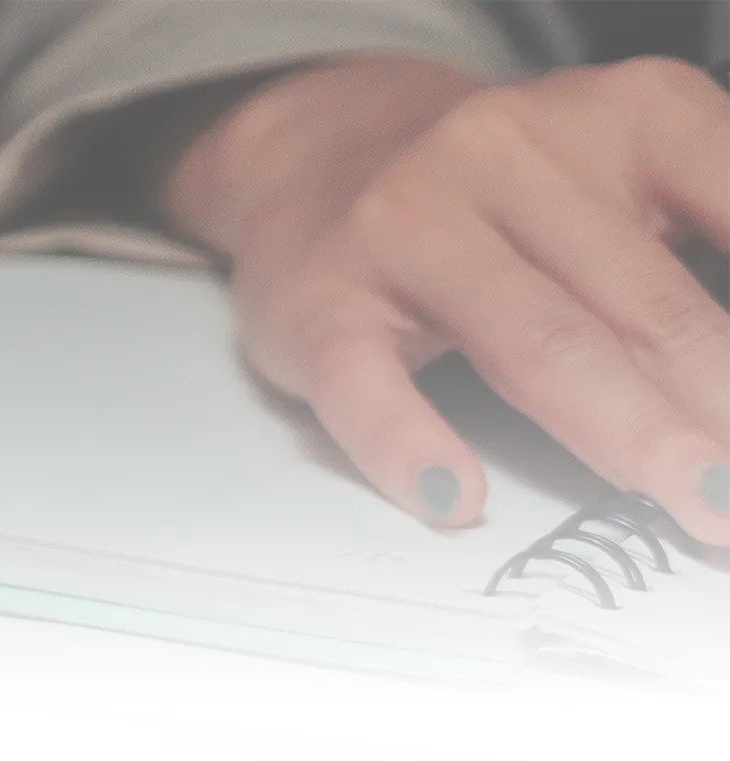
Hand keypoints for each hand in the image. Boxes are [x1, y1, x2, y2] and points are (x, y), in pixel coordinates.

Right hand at [171, 56, 729, 540]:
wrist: (320, 149)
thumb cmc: (504, 190)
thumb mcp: (637, 170)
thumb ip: (713, 238)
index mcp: (617, 115)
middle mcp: (506, 153)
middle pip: (640, 305)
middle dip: (718, 407)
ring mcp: (404, 225)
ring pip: (533, 344)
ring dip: (629, 436)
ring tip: (694, 499)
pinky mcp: (317, 301)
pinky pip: (363, 382)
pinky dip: (406, 445)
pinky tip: (452, 493)